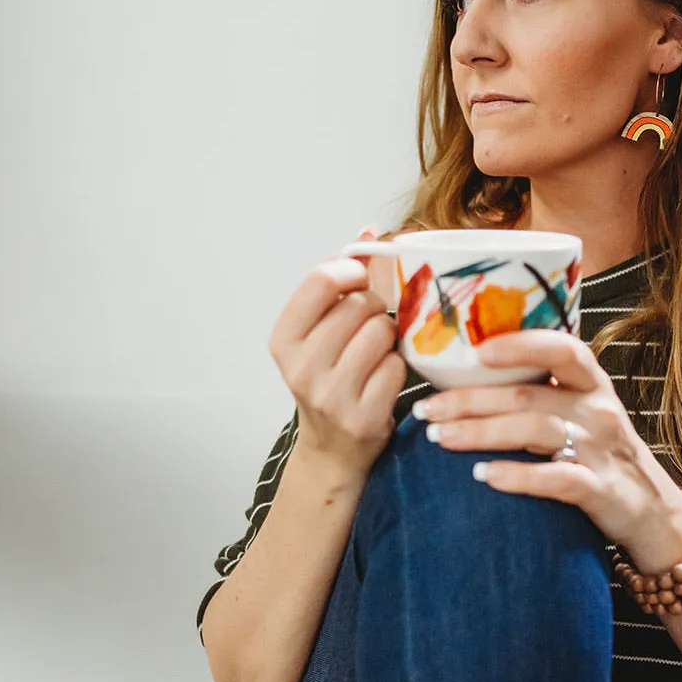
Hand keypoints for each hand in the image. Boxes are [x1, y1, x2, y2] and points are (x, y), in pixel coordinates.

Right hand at [268, 241, 407, 477]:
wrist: (332, 450)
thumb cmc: (329, 378)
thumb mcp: (320, 332)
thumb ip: (341, 281)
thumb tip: (370, 232)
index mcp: (283, 340)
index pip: (321, 280)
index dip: (351, 271)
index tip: (360, 279)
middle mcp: (301, 367)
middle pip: (360, 304)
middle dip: (376, 307)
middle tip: (371, 324)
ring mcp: (331, 395)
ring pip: (382, 331)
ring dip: (390, 336)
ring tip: (378, 351)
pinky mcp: (363, 417)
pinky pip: (397, 366)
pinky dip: (397, 367)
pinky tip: (384, 378)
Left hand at [411, 329, 681, 550]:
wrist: (654, 511)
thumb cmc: (602, 453)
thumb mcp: (582, 412)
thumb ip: (543, 390)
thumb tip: (473, 371)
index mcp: (591, 383)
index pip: (561, 348)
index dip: (520, 345)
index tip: (474, 351)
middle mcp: (598, 409)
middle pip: (528, 394)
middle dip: (470, 400)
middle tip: (426, 409)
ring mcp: (602, 448)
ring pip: (535, 431)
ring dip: (482, 433)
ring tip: (440, 439)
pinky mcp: (602, 489)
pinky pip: (557, 479)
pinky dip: (518, 476)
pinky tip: (484, 476)